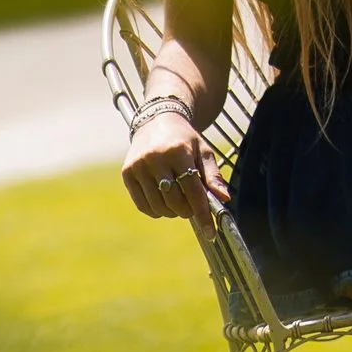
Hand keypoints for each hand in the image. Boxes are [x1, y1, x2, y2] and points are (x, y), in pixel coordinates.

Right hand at [122, 100, 220, 225]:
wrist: (157, 121)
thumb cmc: (185, 139)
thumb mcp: (203, 151)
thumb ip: (213, 176)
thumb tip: (224, 199)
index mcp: (178, 150)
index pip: (192, 189)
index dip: (202, 211)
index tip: (210, 230)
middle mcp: (156, 158)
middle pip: (174, 200)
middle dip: (187, 210)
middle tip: (192, 208)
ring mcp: (139, 166)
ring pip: (158, 206)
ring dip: (172, 212)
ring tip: (179, 203)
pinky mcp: (127, 173)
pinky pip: (143, 205)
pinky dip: (156, 210)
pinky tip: (164, 202)